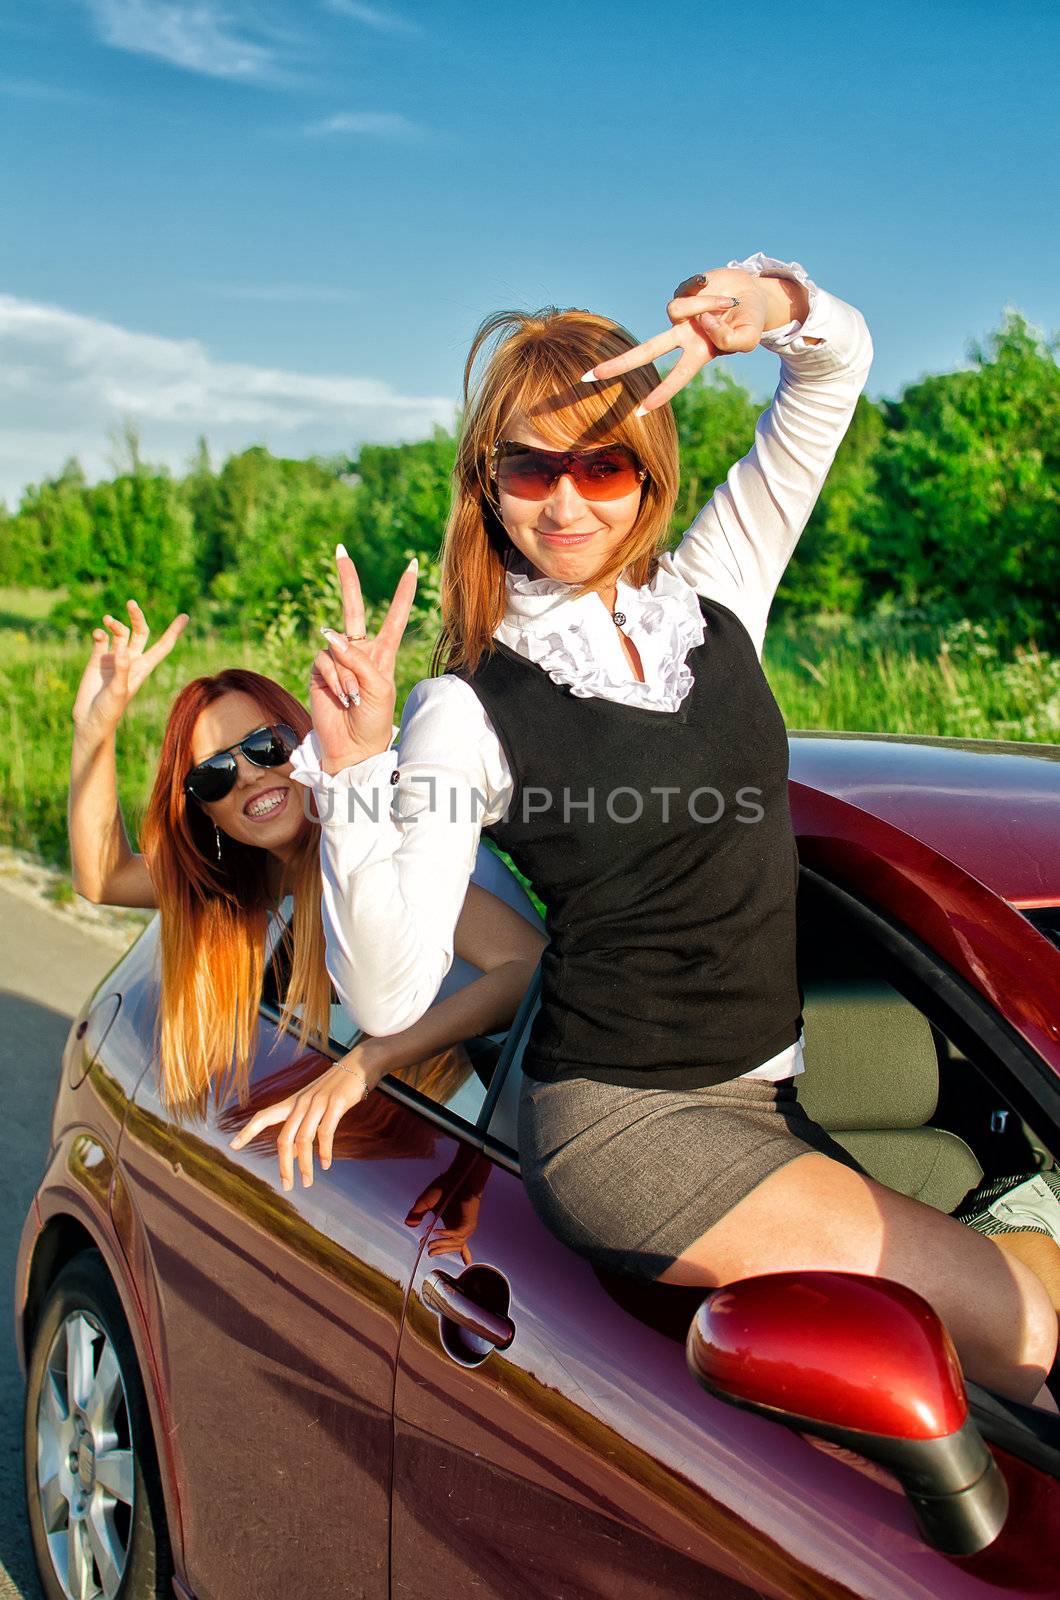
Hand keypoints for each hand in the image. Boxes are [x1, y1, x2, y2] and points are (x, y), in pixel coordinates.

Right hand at [72, 599, 188, 739]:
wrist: (90, 719)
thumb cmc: (110, 709)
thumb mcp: (119, 690)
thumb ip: (122, 669)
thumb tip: (122, 649)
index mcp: (143, 668)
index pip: (163, 646)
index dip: (173, 631)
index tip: (185, 616)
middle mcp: (131, 660)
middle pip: (140, 632)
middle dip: (137, 617)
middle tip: (131, 603)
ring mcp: (114, 659)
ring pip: (119, 633)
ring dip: (115, 624)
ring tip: (108, 620)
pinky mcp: (97, 660)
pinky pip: (101, 640)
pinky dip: (100, 633)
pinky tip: (98, 634)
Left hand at [227, 1044, 380, 1190]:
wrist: (361, 1063)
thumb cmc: (338, 1088)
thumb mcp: (316, 1107)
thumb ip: (302, 1128)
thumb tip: (291, 1155)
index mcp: (294, 1102)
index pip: (264, 1116)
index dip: (247, 1131)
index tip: (232, 1146)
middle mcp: (302, 1102)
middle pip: (284, 1138)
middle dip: (284, 1165)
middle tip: (288, 1186)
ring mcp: (318, 1102)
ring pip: (304, 1139)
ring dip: (304, 1164)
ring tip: (307, 1182)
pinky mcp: (336, 1103)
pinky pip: (326, 1131)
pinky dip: (324, 1150)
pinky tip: (325, 1164)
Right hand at [309, 546, 417, 775]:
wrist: (353, 746)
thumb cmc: (373, 719)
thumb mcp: (378, 687)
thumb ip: (357, 659)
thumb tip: (328, 634)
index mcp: (382, 653)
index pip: (394, 617)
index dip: (403, 592)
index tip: (411, 564)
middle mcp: (359, 650)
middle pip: (352, 608)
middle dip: (347, 579)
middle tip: (341, 549)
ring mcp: (337, 659)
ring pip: (337, 646)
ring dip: (348, 674)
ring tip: (355, 698)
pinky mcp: (319, 670)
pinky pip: (325, 662)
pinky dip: (336, 680)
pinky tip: (342, 697)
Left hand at [588, 267, 770, 413]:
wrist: (753, 291)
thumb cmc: (751, 322)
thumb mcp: (748, 338)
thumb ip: (729, 340)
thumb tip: (701, 324)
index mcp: (697, 355)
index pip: (676, 378)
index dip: (660, 394)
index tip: (640, 413)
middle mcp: (682, 338)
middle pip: (645, 352)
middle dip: (618, 365)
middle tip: (587, 378)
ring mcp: (680, 315)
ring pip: (678, 311)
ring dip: (707, 306)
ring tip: (726, 304)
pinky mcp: (681, 291)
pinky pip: (686, 291)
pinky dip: (704, 290)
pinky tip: (712, 288)